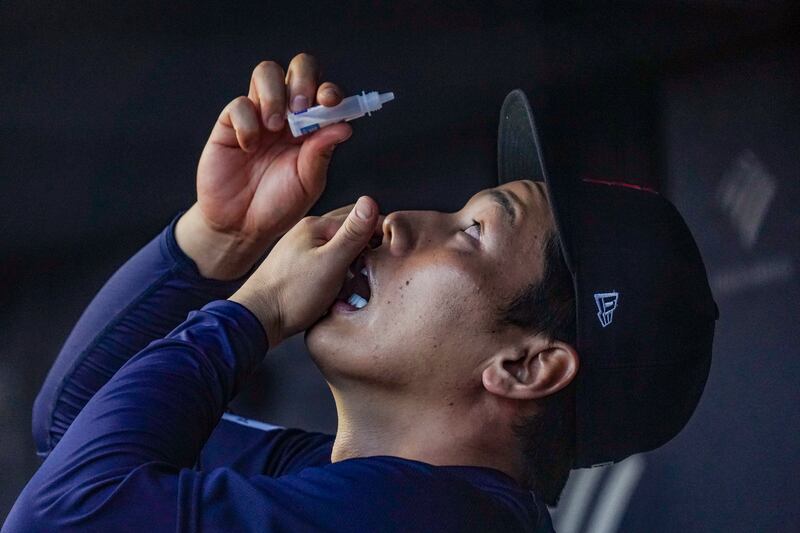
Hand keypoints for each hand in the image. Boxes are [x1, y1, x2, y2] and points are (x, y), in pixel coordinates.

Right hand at [176, 53, 352, 279]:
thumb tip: (344, 126)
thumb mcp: (308, 183)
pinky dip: (247, 122)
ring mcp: (258, 115)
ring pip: (266, 73)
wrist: (241, 225)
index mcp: (311, 126)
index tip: (330, 102)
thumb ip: (322, 153)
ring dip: (275, 94)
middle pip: (297, 68)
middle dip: (302, 80)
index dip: (328, 90)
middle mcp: (287, 114)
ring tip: (276, 126)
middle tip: (301, 107)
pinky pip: (239, 105)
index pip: (323, 91)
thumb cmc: (278, 205)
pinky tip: (249, 147)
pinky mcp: (229, 124)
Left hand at [230, 196, 380, 346]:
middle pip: (350, 233)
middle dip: (368, 250)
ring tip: (359, 285)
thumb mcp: (331, 263)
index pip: (360, 220)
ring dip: (354, 265)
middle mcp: (306, 232)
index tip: (393, 255)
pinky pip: (328, 264)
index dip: (379, 237)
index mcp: (315, 225)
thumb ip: (353, 233)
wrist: (257, 319)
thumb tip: (371, 201)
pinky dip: (340, 275)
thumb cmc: (292, 294)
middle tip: (377, 271)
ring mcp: (300, 250)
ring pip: (340, 250)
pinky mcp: (298, 268)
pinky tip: (341, 290)